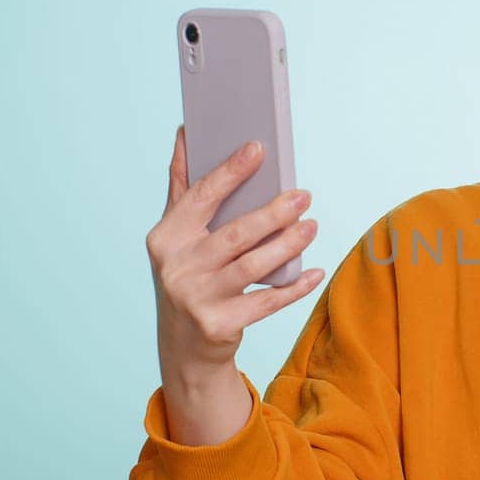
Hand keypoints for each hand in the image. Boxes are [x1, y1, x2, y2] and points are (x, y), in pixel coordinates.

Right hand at [145, 125, 324, 381]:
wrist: (185, 346)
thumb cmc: (188, 276)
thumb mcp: (176, 236)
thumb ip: (182, 187)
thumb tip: (185, 133)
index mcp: (166, 237)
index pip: (201, 197)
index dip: (231, 172)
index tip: (258, 149)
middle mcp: (177, 267)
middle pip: (234, 234)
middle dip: (273, 213)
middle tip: (303, 196)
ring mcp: (197, 298)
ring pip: (253, 266)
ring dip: (288, 245)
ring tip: (311, 226)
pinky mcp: (219, 325)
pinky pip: (267, 302)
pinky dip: (294, 287)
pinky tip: (314, 272)